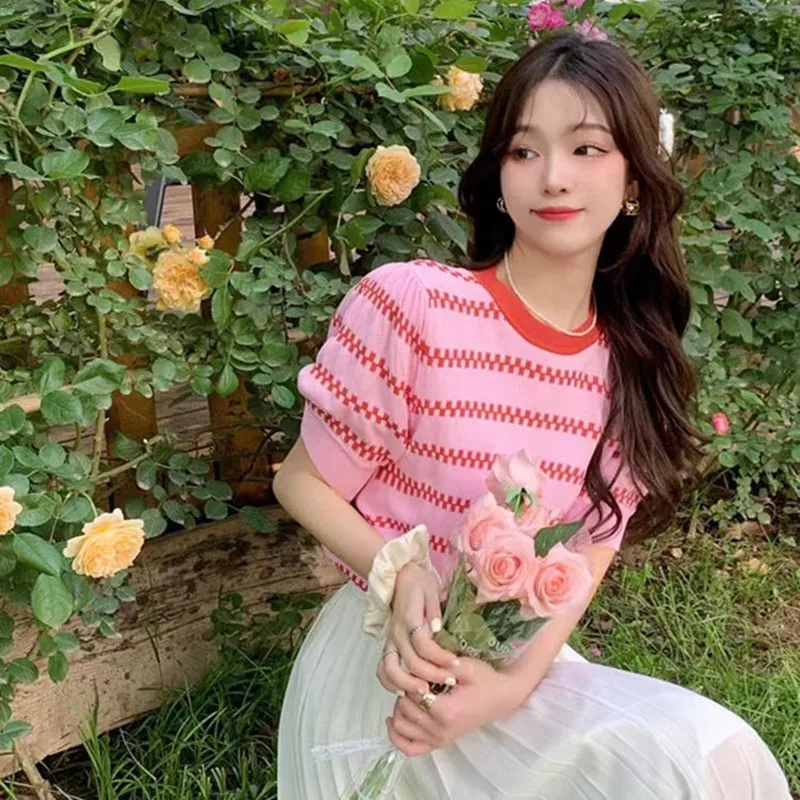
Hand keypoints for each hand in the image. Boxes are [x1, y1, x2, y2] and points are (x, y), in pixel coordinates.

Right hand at [376, 563, 458, 696]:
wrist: (397, 576)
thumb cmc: (418, 583)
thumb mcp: (431, 590)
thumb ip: (434, 611)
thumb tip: (438, 631)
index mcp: (409, 618)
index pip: (423, 644)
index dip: (439, 656)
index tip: (456, 662)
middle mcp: (397, 632)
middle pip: (409, 662)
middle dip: (431, 676)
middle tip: (450, 681)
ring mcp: (390, 640)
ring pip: (390, 670)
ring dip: (408, 685)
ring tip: (427, 693)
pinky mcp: (388, 645)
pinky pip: (383, 669)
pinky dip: (390, 683)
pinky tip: (406, 691)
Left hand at [386, 657, 522, 756]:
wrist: (503, 698)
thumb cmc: (486, 680)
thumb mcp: (464, 666)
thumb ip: (438, 666)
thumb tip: (413, 667)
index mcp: (445, 712)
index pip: (411, 693)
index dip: (412, 677)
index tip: (422, 669)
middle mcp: (440, 731)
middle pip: (403, 709)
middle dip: (405, 690)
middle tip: (418, 678)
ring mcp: (439, 740)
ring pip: (401, 727)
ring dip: (400, 708)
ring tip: (411, 693)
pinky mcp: (439, 744)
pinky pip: (409, 748)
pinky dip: (397, 736)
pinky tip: (395, 719)